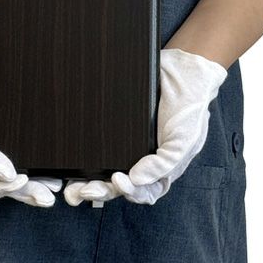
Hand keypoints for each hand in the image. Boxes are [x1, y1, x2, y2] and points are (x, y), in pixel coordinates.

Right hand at [0, 46, 62, 207]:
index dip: (1, 190)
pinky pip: (5, 151)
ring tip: (51, 183)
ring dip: (28, 178)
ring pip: (4, 171)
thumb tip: (10, 175)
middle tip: (48, 196)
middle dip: (24, 191)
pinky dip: (21, 156)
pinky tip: (38, 159)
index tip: (20, 179)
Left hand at [63, 47, 227, 205]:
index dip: (128, 192)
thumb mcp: (184, 141)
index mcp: (162, 169)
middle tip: (83, 190)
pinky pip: (99, 145)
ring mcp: (128, 145)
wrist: (181, 70)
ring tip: (72, 187)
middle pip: (118, 186)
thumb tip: (135, 180)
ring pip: (105, 170)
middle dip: (100, 191)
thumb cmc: (189, 107)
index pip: (142, 192)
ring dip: (89, 181)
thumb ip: (163, 164)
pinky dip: (87, 156)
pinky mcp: (116, 129)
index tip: (116, 180)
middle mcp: (143, 161)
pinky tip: (75, 159)